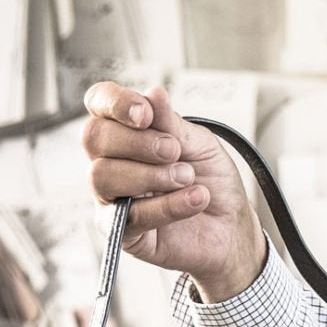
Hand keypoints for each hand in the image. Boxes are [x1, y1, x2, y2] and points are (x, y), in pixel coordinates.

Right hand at [82, 82, 265, 299]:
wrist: (233, 228)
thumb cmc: (212, 182)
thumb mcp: (200, 145)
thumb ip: (172, 123)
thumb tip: (153, 93)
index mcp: (125, 131)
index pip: (99, 104)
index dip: (115, 103)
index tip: (146, 114)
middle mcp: (110, 162)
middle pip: (94, 138)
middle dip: (137, 142)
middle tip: (175, 151)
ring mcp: (112, 198)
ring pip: (102, 176)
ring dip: (150, 174)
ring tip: (188, 178)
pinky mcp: (123, 233)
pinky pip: (129, 216)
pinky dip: (167, 206)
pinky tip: (196, 199)